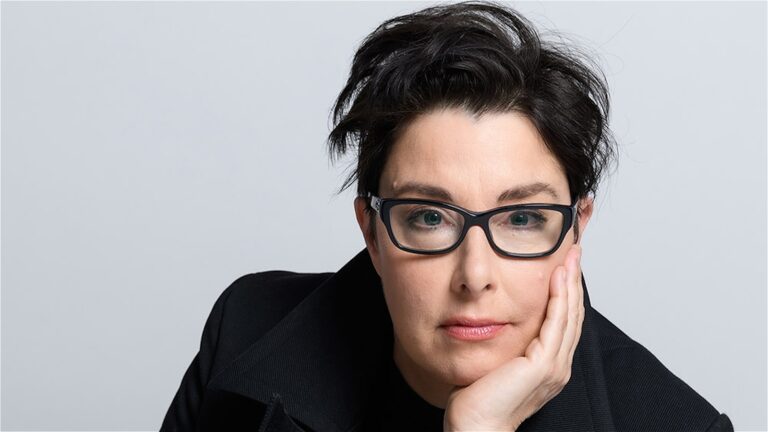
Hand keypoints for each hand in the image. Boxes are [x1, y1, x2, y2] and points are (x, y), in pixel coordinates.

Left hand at [443, 244, 584, 430]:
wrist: (475, 425)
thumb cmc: (478, 399)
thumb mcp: (495, 360)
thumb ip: (504, 342)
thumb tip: (492, 318)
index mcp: (548, 365)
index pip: (563, 320)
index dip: (566, 291)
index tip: (564, 265)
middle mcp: (557, 366)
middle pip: (573, 314)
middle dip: (574, 280)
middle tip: (574, 251)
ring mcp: (553, 367)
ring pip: (569, 315)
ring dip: (570, 283)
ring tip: (570, 256)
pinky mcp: (543, 366)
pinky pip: (556, 324)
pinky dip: (559, 298)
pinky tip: (558, 278)